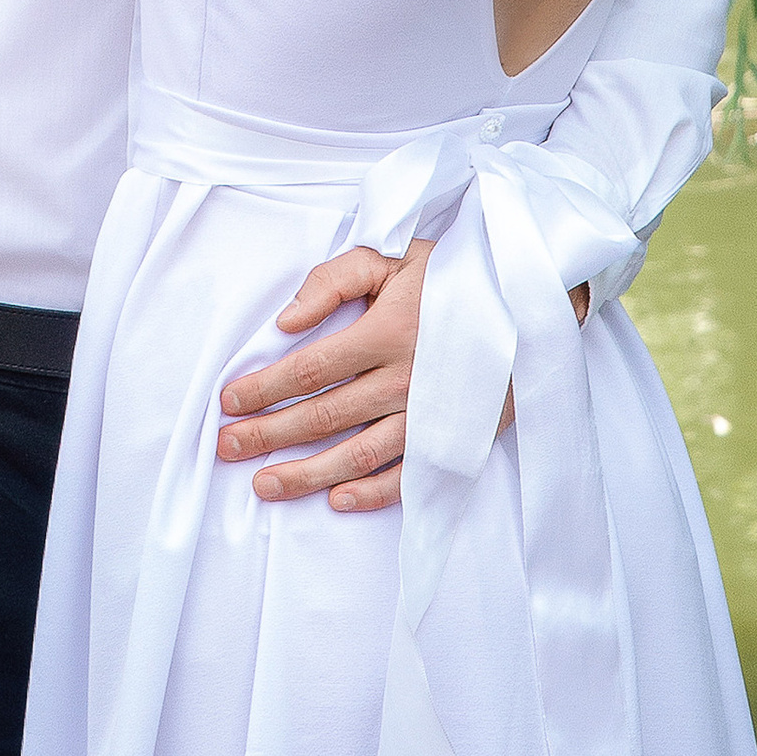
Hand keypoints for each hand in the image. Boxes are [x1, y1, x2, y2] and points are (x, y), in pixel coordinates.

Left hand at [216, 238, 429, 512]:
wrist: (529, 303)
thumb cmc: (454, 275)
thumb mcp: (393, 255)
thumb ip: (334, 280)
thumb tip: (286, 322)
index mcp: (386, 333)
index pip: (309, 369)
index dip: (264, 388)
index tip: (229, 401)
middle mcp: (405, 379)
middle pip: (324, 416)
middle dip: (269, 434)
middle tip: (227, 447)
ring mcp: (430, 415)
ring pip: (358, 454)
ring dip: (307, 474)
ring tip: (264, 484)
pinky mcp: (454, 437)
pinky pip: (409, 476)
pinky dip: (373, 493)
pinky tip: (336, 500)